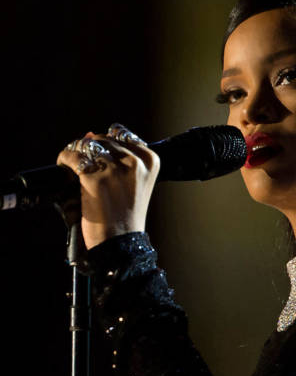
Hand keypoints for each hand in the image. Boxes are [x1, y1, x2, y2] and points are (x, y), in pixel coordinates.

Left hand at [56, 124, 159, 249]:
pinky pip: (72, 158)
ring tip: (73, 166)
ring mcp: (115, 170)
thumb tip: (88, 133)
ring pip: (87, 145)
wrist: (121, 242)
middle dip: (90, 149)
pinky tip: (64, 169)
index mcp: (150, 160)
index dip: (107, 143)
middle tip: (84, 165)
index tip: (100, 156)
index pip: (123, 135)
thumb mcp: (133, 182)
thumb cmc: (126, 214)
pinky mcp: (95, 179)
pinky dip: (64, 161)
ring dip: (76, 153)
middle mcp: (136, 162)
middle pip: (103, 138)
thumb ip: (117, 156)